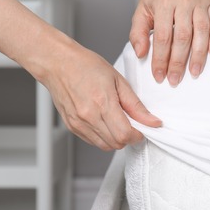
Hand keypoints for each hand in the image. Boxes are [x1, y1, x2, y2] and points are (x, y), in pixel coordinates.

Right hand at [36, 40, 161, 150]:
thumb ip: (135, 104)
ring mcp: (78, 123)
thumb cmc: (85, 65)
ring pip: (105, 146)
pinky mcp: (72, 126)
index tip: (142, 127)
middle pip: (116, 143)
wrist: (58, 63)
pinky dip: (103, 136)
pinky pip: (93, 141)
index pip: (125, 135)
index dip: (138, 134)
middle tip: (131, 121)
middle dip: (128, 136)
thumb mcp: (118, 80)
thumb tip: (151, 121)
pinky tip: (104, 120)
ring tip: (116, 119)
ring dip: (116, 138)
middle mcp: (88, 117)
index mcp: (102, 103)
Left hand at [130, 0, 209, 86]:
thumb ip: (138, 33)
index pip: (163, 37)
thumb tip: (141, 54)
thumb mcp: (141, 10)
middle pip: (182, 37)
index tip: (159, 75)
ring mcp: (200, 1)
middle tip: (175, 79)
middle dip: (178, 62)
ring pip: (201, 31)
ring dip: (198, 55)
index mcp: (163, 2)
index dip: (161, 59)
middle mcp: (183, 0)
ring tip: (194, 73)